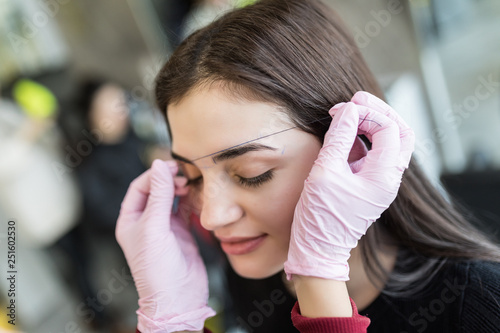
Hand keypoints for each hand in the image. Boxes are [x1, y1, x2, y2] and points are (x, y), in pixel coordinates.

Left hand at [116, 159, 215, 331]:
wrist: (178, 298)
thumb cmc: (157, 268)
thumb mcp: (154, 228)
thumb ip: (158, 195)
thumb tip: (159, 165)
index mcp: (130, 220)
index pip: (139, 188)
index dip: (153, 174)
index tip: (170, 166)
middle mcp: (146, 221)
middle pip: (156, 190)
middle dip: (168, 179)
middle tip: (183, 172)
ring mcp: (165, 227)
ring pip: (171, 198)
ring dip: (180, 188)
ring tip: (190, 182)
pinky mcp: (182, 232)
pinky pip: (185, 209)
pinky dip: (191, 199)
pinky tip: (197, 194)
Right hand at [284, 91, 414, 280]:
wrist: (317, 249)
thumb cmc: (320, 216)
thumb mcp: (325, 172)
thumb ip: (339, 137)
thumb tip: (348, 110)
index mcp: (383, 177)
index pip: (388, 129)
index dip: (367, 112)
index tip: (341, 109)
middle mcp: (388, 179)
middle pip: (400, 134)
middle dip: (380, 112)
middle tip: (357, 99)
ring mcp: (379, 182)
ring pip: (388, 143)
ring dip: (371, 124)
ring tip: (348, 112)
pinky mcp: (366, 184)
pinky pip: (372, 154)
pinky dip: (361, 139)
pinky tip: (343, 132)